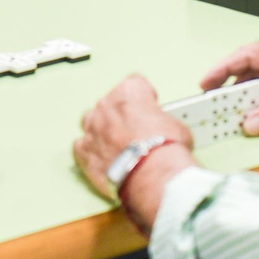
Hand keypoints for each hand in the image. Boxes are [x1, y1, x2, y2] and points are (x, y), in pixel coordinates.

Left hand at [73, 75, 192, 197]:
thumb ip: (162, 121)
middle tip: (135, 134)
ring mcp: (92, 127)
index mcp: (129, 92)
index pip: (134, 84)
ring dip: (102, 131)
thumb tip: (164, 130)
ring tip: (116, 146)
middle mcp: (106, 105)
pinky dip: (90, 153)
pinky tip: (103, 161)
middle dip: (121, 116)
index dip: (144, 98)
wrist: (152, 175)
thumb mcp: (176, 126)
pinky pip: (81, 147)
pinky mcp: (83, 151)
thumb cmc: (166, 149)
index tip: (149, 109)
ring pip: (92, 122)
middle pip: (111, 103)